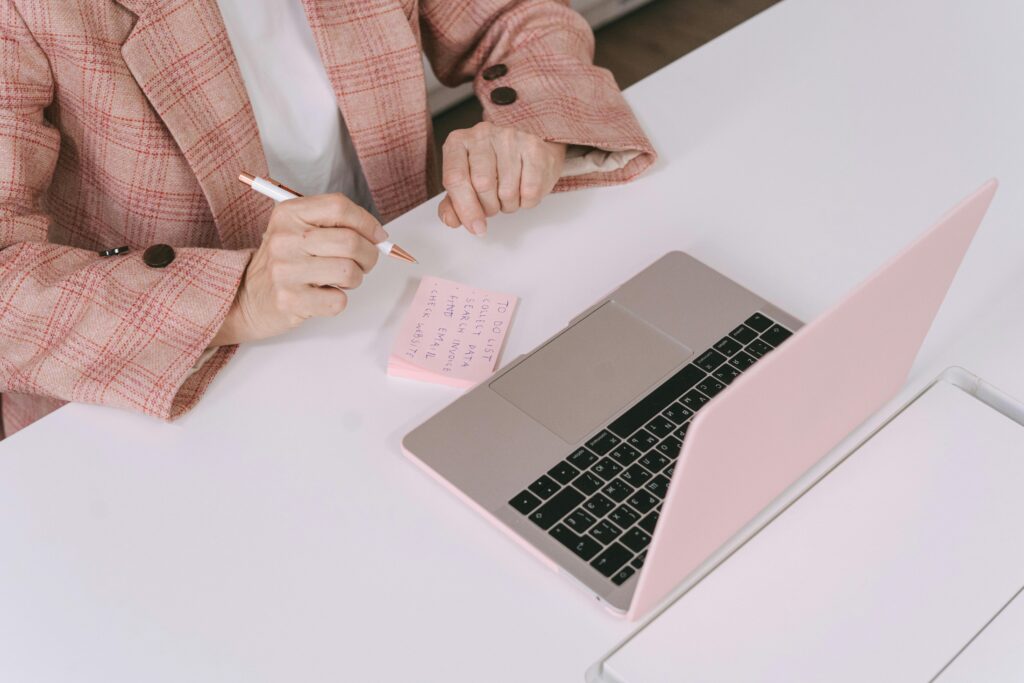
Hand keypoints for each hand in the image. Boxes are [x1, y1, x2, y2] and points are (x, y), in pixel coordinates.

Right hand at [211, 194, 385, 345]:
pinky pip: (338, 300)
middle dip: (369, 255)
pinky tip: (323, 295)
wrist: (248, 298)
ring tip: (339, 280)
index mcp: (288, 214)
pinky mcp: (290, 300)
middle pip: (350, 241)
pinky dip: (339, 300)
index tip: (377, 236)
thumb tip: (378, 236)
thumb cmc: (284, 263)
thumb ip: (335, 225)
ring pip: (349, 272)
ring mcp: (285, 270)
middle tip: (364, 263)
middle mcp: (284, 239)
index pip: (340, 207)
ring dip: (354, 279)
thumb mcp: (298, 231)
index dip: (367, 223)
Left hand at [438, 122, 566, 234]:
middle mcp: (482, 134)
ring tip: (508, 195)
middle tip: (493, 206)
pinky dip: (526, 201)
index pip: (455, 178)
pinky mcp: (534, 147)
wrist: (529, 154)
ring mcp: (510, 138)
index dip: (465, 208)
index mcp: (458, 143)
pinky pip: (530, 191)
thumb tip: (450, 220)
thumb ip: (454, 204)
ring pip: (507, 191)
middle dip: (489, 207)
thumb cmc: (494, 169)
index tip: (475, 227)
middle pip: (482, 185)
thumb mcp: (467, 184)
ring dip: (508, 205)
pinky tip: (523, 189)